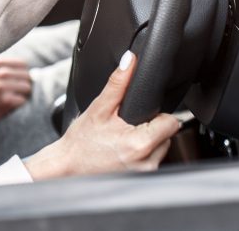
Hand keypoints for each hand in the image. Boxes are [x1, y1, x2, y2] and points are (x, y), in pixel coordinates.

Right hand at [23, 52, 179, 179]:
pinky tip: (123, 149)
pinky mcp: (141, 178)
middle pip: (168, 135)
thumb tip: (130, 60)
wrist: (67, 166)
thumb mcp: (99, 108)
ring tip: (123, 137)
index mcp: (140, 144)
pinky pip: (152, 159)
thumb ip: (118, 83)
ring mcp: (145, 173)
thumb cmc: (81, 141)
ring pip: (161, 147)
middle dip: (151, 126)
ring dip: (148, 140)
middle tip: (126, 125)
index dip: (156, 114)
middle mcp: (147, 162)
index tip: (139, 114)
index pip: (171, 122)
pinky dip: (142, 153)